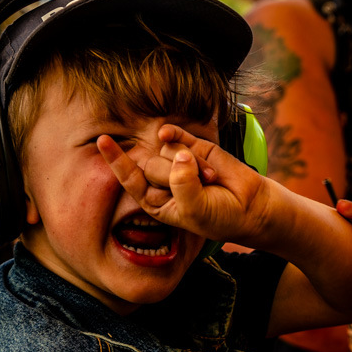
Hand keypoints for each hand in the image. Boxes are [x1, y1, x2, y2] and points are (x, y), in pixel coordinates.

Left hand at [98, 124, 268, 245]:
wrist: (249, 206)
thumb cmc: (219, 216)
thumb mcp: (196, 211)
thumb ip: (183, 186)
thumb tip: (179, 153)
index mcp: (154, 201)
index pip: (130, 179)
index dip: (116, 161)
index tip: (102, 140)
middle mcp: (161, 180)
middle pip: (152, 166)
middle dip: (175, 176)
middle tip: (201, 190)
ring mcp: (176, 161)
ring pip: (167, 151)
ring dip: (191, 166)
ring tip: (210, 181)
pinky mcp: (193, 146)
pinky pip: (177, 135)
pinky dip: (177, 135)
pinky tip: (175, 137)